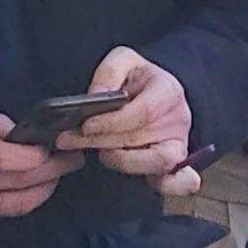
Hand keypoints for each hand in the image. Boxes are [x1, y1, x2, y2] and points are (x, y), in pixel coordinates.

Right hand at [0, 103, 74, 238]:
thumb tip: (24, 136)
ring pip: (17, 205)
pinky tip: (13, 189)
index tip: (59, 146)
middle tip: (73, 159)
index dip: (41, 156)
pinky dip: (10, 202)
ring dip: (41, 191)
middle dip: (55, 171)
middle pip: (22, 184)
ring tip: (54, 176)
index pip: (11, 160)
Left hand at [63, 46, 199, 199]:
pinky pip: (179, 182)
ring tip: (98, 152)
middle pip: (140, 138)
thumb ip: (109, 73)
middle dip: (101, 141)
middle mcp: (178, 120)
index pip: (143, 112)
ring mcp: (178, 144)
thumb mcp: (124, 61)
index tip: (86, 125)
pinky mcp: (174, 165)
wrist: (158, 93)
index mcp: (168, 91)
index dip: (112, 122)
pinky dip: (168, 186)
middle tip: (68, 139)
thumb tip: (97, 96)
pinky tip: (147, 180)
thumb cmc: (138, 79)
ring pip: (155, 162)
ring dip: (121, 161)